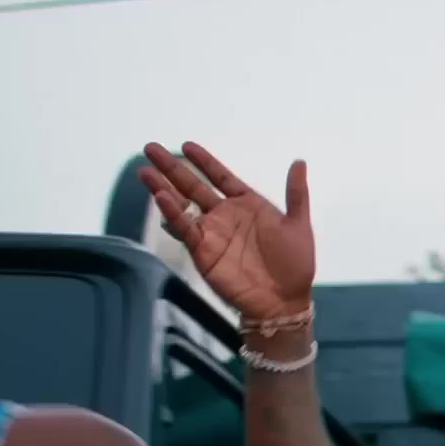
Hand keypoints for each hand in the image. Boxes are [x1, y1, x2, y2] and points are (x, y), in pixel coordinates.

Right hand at [139, 141, 314, 320]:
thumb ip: (296, 193)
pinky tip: (160, 198)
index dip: (204, 161)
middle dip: (172, 168)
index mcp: (247, 204)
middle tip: (150, 148)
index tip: (186, 145)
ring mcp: (211, 232)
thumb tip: (299, 161)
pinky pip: (185, 228)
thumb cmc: (294, 264)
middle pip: (193, 185)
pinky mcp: (202, 251)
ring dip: (162, 188)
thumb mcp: (298, 224)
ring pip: (181, 205)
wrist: (284, 300)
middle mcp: (224, 215)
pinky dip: (172, 214)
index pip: (220, 176)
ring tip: (145, 171)